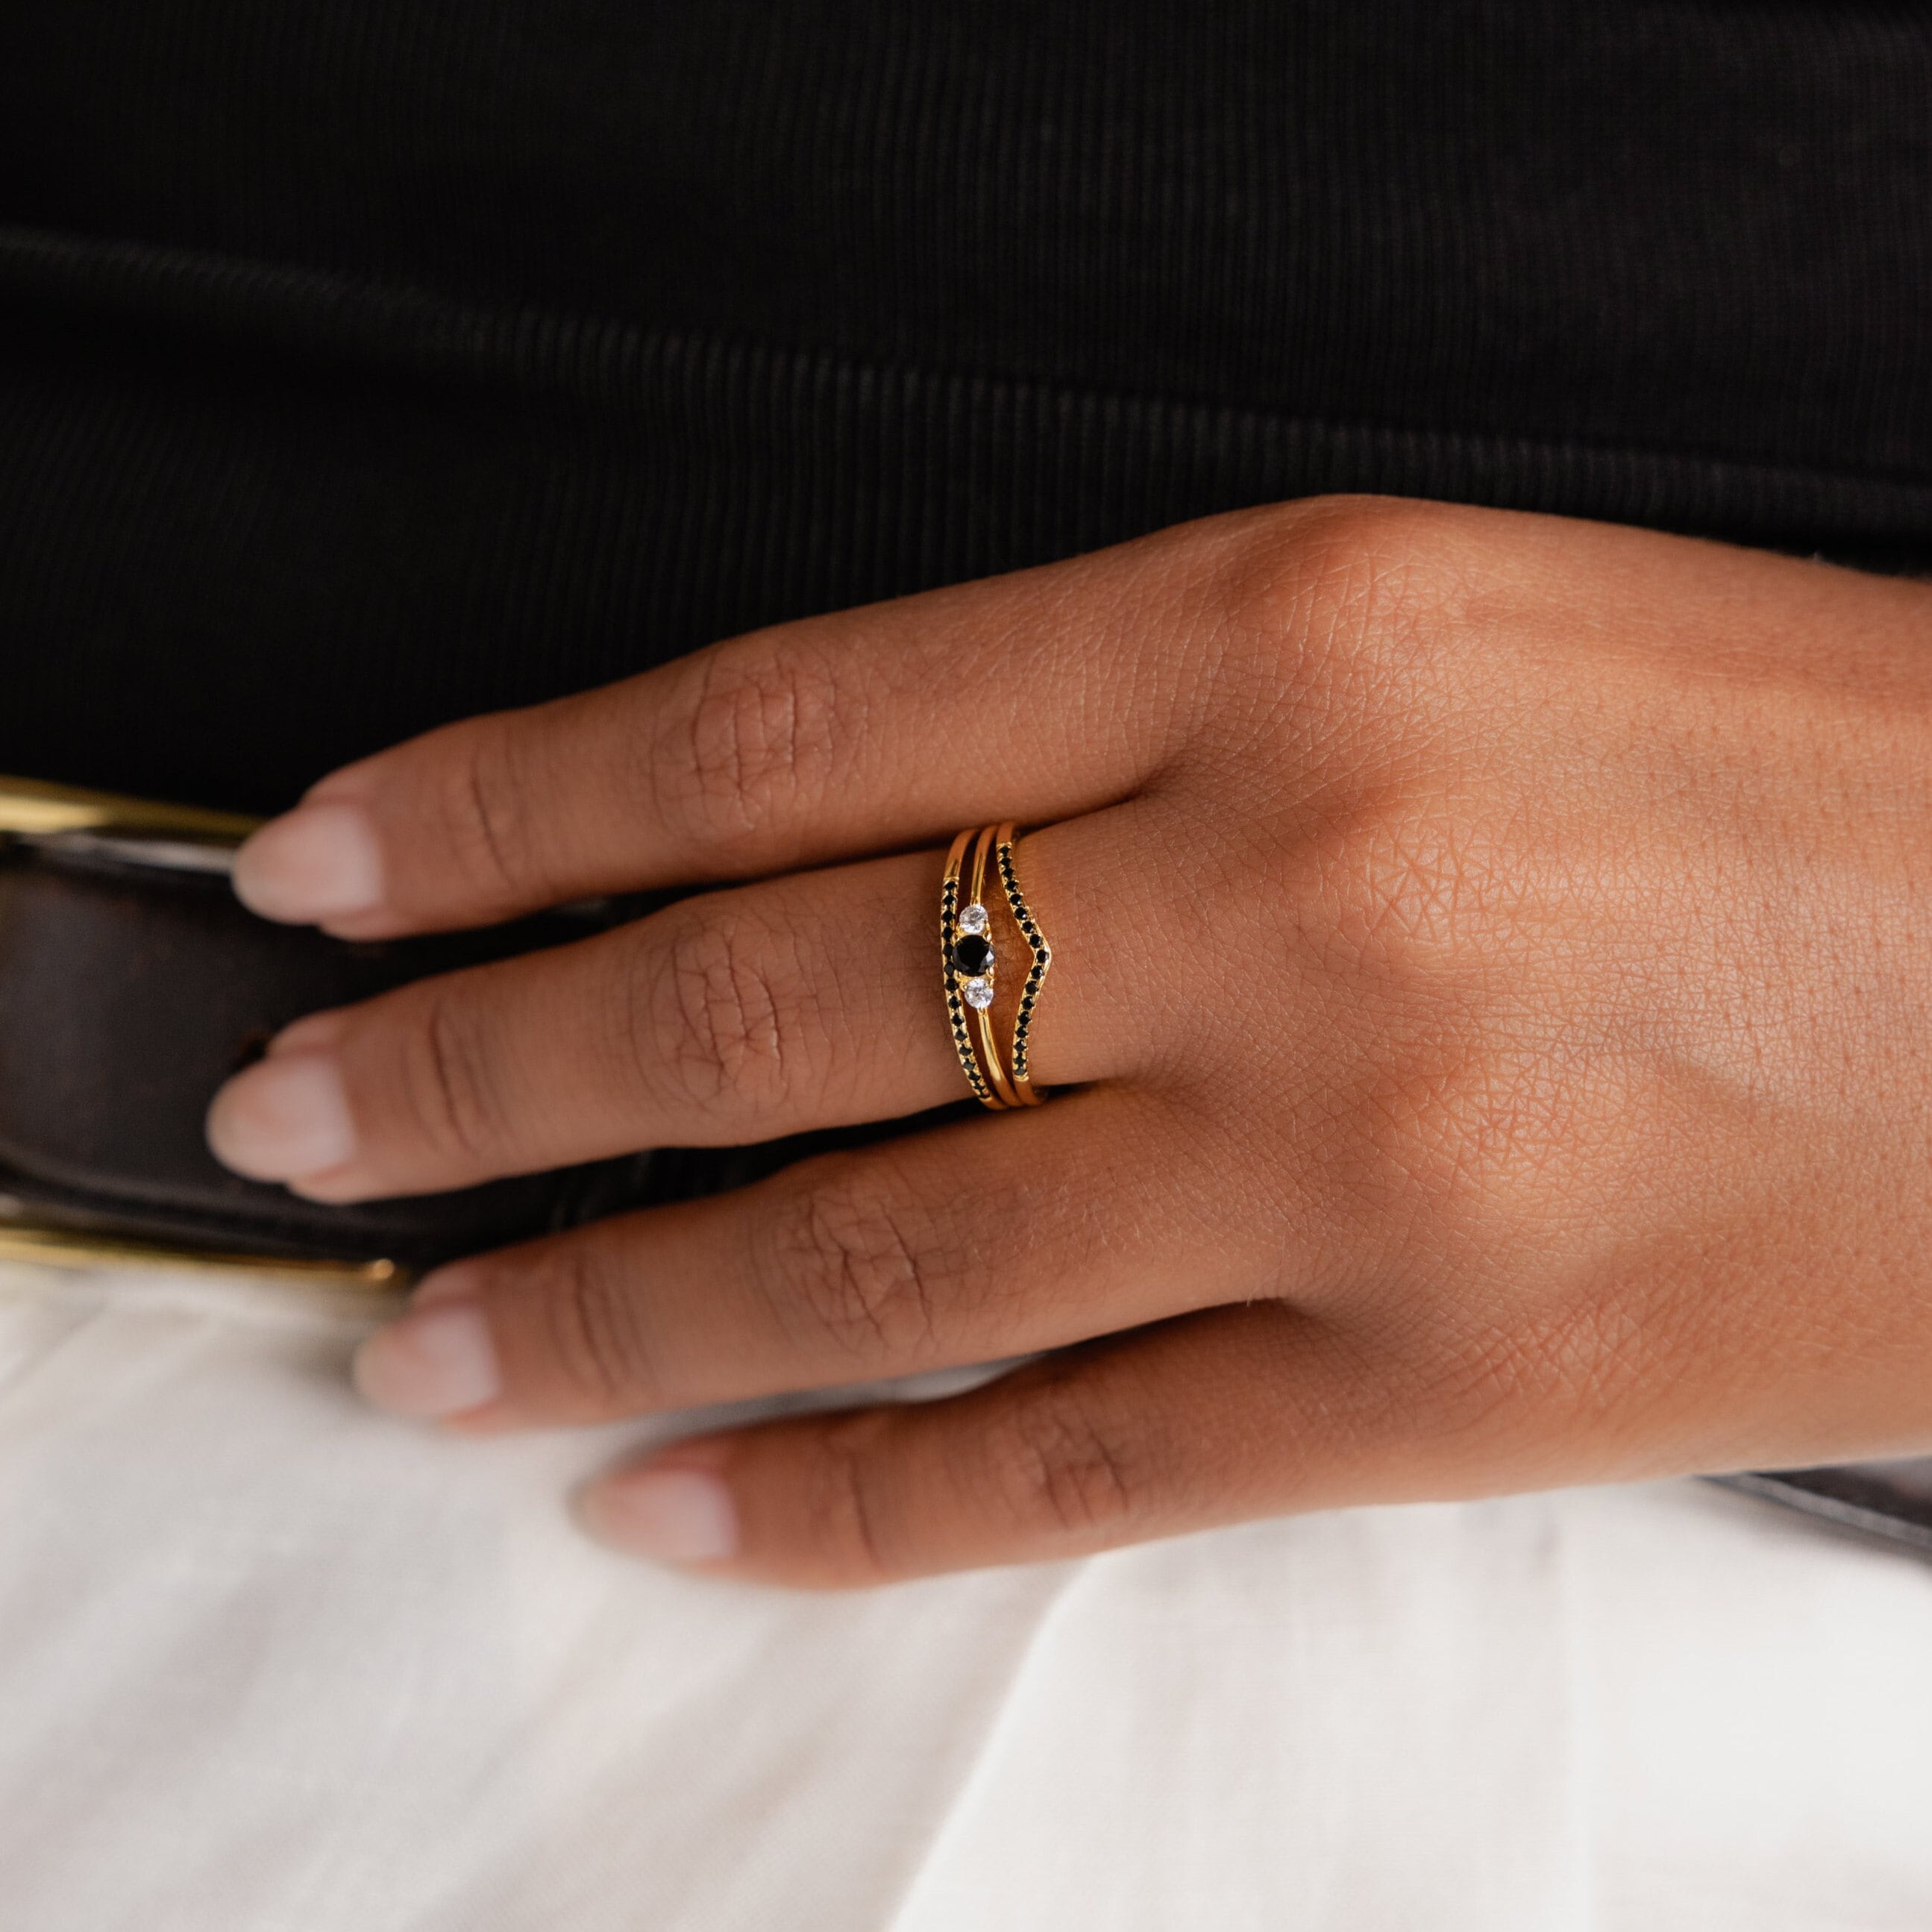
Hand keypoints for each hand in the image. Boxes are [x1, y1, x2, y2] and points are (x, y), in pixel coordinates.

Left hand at [206, 497, 1931, 1585]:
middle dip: (480, 1068)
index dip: (507, 804)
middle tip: (302, 1124)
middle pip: (767, 998)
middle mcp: (1295, 890)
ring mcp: (1361, 1166)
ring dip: (605, 1308)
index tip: (339, 867)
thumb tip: (811, 841)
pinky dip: (837, 1498)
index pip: (773, 730)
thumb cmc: (1760, 756)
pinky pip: (1062, 1461)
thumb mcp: (1414, 625)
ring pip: (871, 1259)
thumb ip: (1106, 727)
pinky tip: (676, 1500)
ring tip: (428, 1342)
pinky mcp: (1443, 1387)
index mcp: (1281, 633)